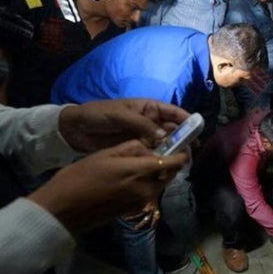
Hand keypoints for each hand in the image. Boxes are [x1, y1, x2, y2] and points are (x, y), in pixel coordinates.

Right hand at [28, 140, 187, 232]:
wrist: (62, 209)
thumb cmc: (80, 176)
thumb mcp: (106, 153)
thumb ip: (133, 148)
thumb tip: (150, 147)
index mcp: (141, 171)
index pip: (175, 163)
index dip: (182, 154)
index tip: (181, 146)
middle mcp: (147, 189)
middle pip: (170, 174)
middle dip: (169, 163)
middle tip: (159, 152)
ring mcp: (141, 202)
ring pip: (160, 184)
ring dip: (158, 174)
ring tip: (141, 163)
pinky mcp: (134, 210)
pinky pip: (149, 193)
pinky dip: (148, 184)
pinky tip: (131, 178)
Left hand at [59, 99, 189, 151]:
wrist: (75, 129)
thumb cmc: (98, 114)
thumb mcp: (120, 115)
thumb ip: (142, 125)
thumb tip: (163, 136)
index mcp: (149, 108)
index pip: (173, 113)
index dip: (187, 120)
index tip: (198, 130)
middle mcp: (150, 122)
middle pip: (173, 130)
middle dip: (183, 139)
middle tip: (191, 151)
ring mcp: (144, 136)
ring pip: (164, 144)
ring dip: (172, 151)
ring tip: (180, 160)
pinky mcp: (136, 149)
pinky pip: (152, 153)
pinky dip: (159, 159)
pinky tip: (164, 165)